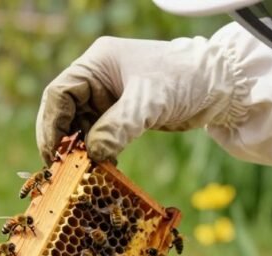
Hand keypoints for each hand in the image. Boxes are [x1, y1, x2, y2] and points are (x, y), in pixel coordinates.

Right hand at [36, 36, 225, 163]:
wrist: (220, 87)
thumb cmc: (184, 80)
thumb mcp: (148, 103)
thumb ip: (117, 127)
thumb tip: (92, 155)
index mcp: (97, 64)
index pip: (60, 94)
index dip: (51, 125)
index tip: (54, 153)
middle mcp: (98, 79)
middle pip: (65, 113)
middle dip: (64, 141)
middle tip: (63, 170)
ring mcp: (109, 98)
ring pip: (81, 128)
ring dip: (82, 152)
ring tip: (83, 174)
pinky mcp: (123, 115)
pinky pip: (101, 137)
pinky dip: (99, 154)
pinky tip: (102, 171)